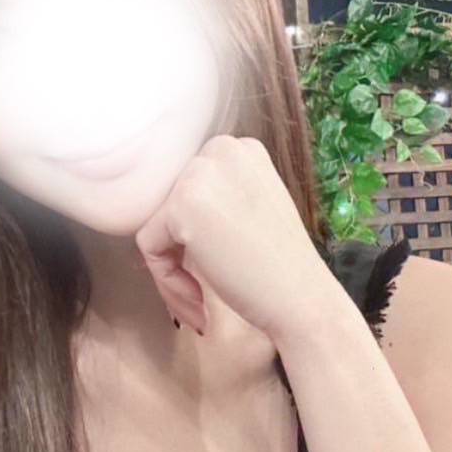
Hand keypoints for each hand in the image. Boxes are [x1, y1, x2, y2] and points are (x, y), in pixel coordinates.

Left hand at [134, 134, 330, 339]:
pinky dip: (167, 280)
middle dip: (180, 253)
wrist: (302, 298)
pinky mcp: (181, 206)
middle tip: (204, 293)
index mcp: (239, 148)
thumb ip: (218, 196)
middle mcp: (219, 149)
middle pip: (169, 206)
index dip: (194, 236)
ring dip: (173, 270)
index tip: (218, 267)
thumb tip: (170, 209)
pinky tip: (200, 301)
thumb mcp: (253, 207)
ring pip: (155, 227)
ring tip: (202, 302)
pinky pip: (149, 246)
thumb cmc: (281, 266)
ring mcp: (199, 175)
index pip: (189, 190)